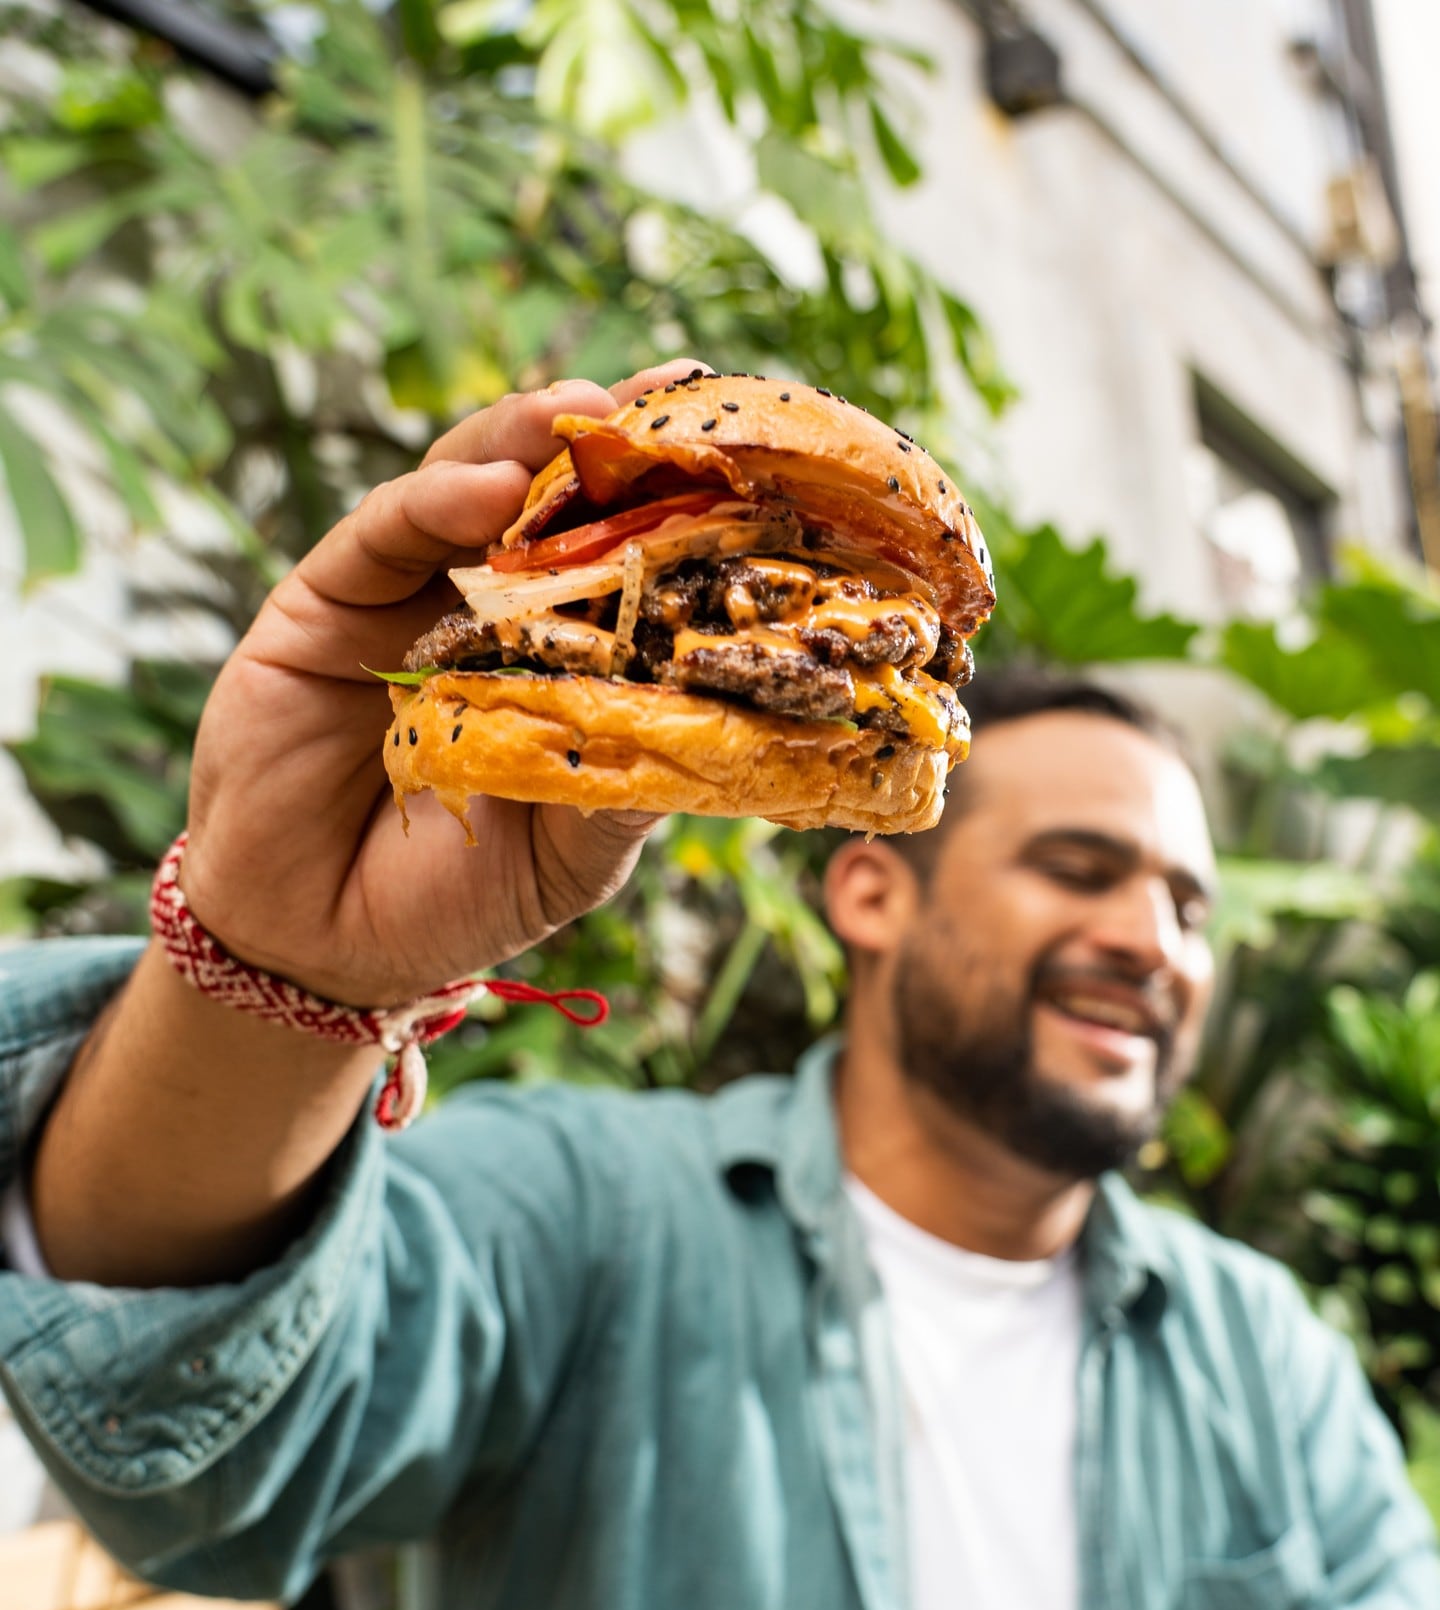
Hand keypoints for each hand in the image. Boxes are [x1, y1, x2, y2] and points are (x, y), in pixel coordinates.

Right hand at [181, 360, 711, 1006]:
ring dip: (524, 444)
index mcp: (561, 656)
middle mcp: (490, 607)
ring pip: (469, 485)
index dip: (673, 501)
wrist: (320, 943)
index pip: (625, 557)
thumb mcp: (571, 854)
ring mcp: (408, 595)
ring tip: (580, 417)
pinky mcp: (326, 600)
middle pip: (552, 498)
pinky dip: (432, 501)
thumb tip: (726, 727)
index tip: (736, 447)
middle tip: (663, 398)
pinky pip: (383, 533)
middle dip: (609, 442)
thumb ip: (629, 786)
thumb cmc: (457, 899)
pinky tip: (486, 489)